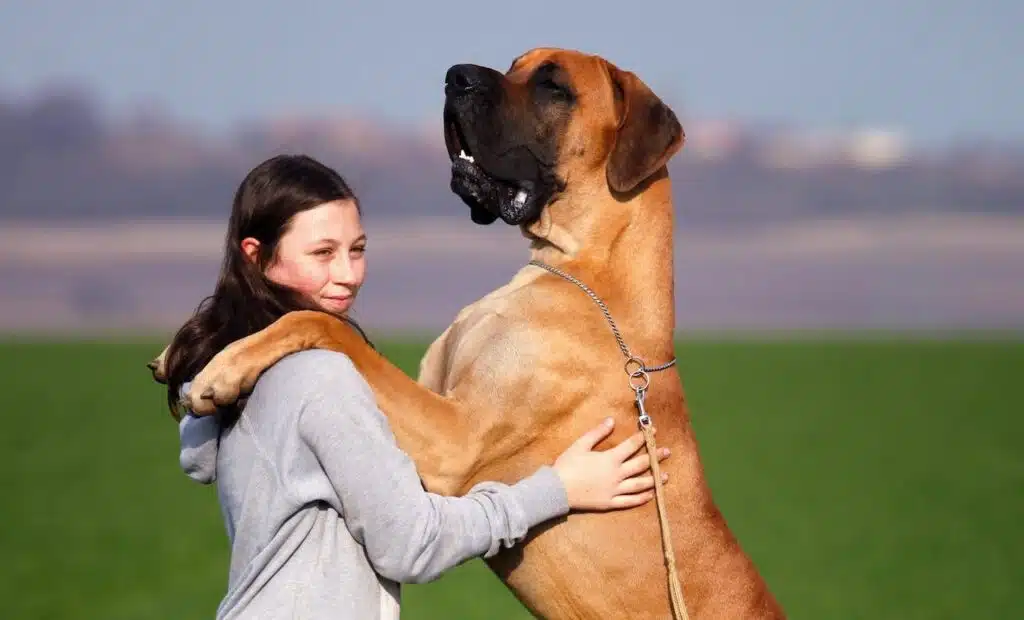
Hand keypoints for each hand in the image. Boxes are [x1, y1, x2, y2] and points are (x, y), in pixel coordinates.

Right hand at [552, 417, 669, 511]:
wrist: (557, 490)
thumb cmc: (567, 465)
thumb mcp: (580, 445)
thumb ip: (597, 433)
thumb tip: (612, 421)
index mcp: (610, 459)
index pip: (631, 446)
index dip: (643, 438)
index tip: (653, 431)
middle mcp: (616, 475)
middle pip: (641, 464)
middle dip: (655, 457)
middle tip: (667, 452)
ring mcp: (615, 490)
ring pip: (639, 484)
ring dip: (654, 479)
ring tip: (666, 476)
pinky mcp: (610, 503)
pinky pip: (630, 501)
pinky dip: (642, 498)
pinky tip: (651, 494)